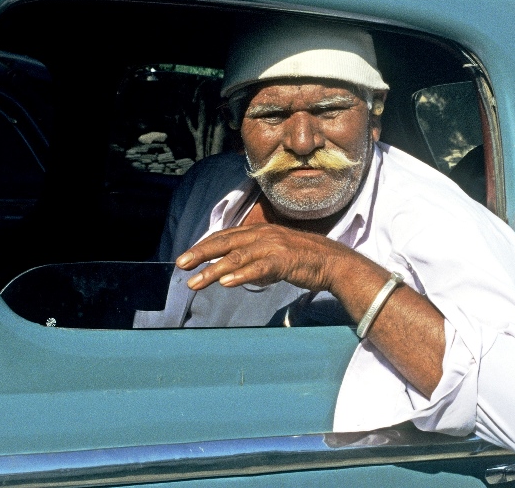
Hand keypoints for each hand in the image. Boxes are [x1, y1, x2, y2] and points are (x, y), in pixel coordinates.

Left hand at [176, 224, 371, 292]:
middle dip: (201, 254)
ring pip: (237, 257)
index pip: (225, 237)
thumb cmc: (304, 260)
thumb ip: (253, 260)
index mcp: (260, 232)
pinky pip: (259, 269)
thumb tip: (233, 273)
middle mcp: (264, 235)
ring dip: (214, 270)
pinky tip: (226, 283)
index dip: (204, 246)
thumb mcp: (274, 255)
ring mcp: (274, 247)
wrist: (334, 263)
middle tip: (180, 265)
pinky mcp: (285, 261)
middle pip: (225, 243)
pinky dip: (241, 275)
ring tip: (195, 282)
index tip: (186, 258)